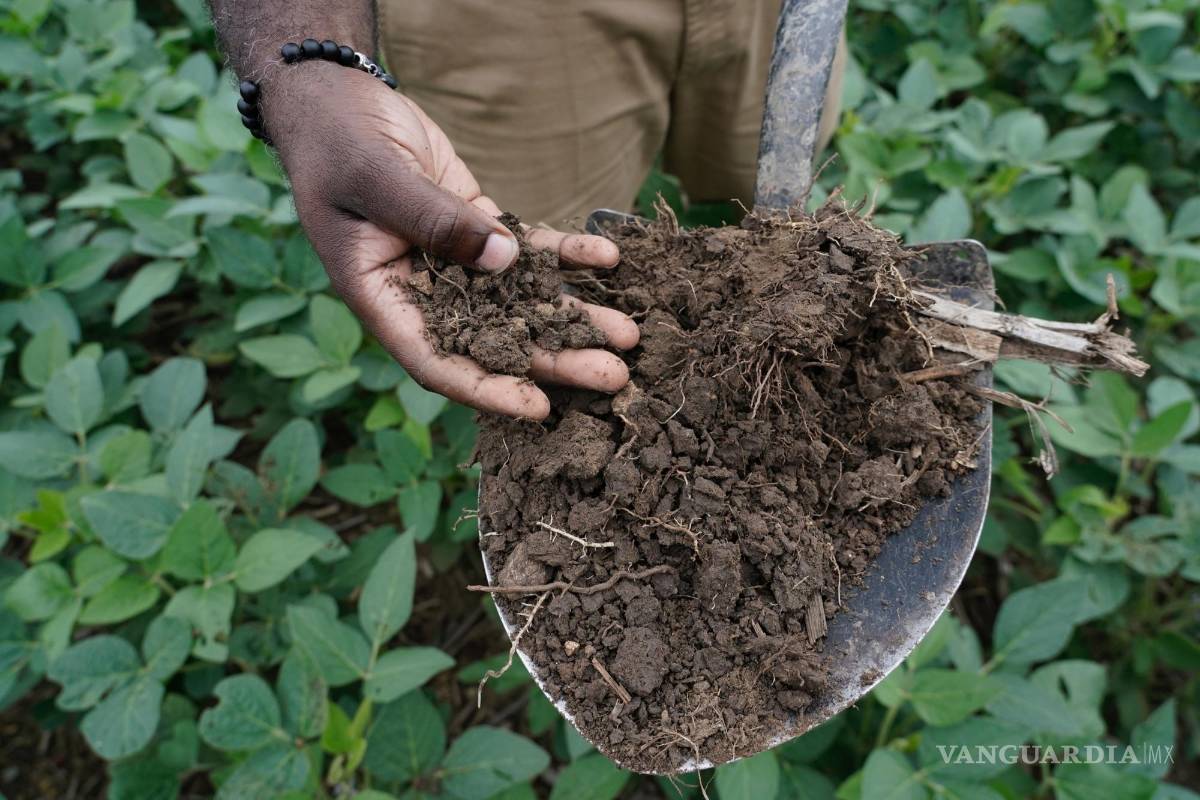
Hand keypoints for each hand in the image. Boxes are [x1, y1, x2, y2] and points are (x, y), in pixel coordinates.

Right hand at [262, 61, 638, 419]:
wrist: (336, 101)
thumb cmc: (338, 142)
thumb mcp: (376, 179)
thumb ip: (435, 220)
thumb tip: (504, 260)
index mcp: (382, 297)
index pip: (438, 360)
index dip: (488, 389)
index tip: (539, 408)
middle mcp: (423, 290)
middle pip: (496, 339)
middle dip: (555, 358)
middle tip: (614, 374)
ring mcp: (455, 260)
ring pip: (521, 299)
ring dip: (574, 316)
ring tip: (628, 332)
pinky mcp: (478, 226)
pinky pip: (530, 248)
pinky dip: (567, 255)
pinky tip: (608, 258)